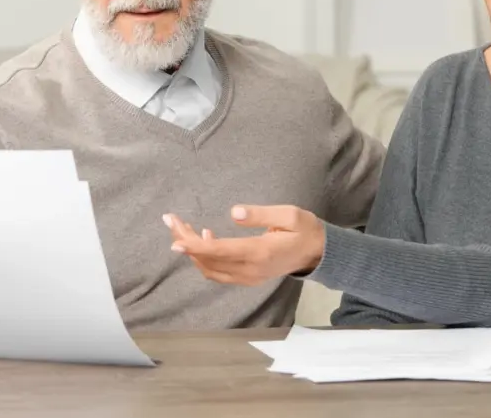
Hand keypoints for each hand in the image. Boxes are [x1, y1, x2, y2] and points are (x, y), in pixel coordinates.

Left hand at [163, 205, 325, 285]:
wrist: (318, 253)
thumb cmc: (305, 230)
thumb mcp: (289, 215)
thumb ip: (261, 215)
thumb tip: (233, 212)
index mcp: (259, 252)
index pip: (219, 252)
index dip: (194, 247)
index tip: (175, 239)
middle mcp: (250, 269)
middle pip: (209, 261)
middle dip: (186, 243)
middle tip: (172, 221)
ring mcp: (249, 277)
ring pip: (211, 269)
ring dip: (193, 252)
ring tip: (182, 228)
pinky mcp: (248, 278)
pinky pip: (220, 272)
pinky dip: (206, 259)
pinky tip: (204, 239)